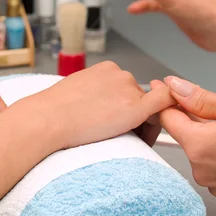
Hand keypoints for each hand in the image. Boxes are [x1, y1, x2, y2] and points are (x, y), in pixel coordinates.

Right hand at [21, 62, 175, 150]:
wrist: (47, 119)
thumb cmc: (53, 112)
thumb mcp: (76, 94)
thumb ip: (94, 97)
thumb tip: (99, 110)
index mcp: (105, 70)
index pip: (128, 90)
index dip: (128, 109)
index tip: (121, 125)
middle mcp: (120, 75)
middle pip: (140, 100)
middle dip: (138, 120)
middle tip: (131, 141)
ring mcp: (129, 88)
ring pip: (149, 109)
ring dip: (145, 126)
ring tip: (131, 144)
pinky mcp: (135, 106)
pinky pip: (164, 102)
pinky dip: (168, 111)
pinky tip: (158, 127)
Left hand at [159, 76, 215, 200]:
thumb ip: (199, 97)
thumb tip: (175, 87)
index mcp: (198, 146)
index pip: (167, 117)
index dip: (166, 99)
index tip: (165, 86)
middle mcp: (200, 169)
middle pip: (185, 135)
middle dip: (194, 117)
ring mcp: (213, 183)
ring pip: (201, 150)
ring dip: (210, 136)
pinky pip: (215, 166)